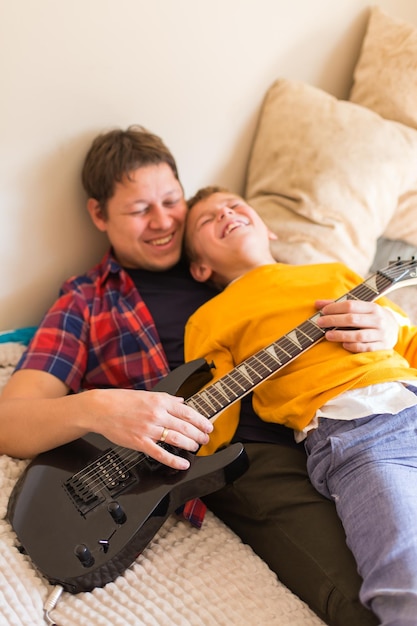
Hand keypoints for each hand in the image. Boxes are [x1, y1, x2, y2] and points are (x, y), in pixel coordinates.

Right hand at [87, 388, 213, 469]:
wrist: (101, 409)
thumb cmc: (122, 401)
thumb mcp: (148, 394)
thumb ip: (167, 399)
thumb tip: (182, 402)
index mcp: (160, 401)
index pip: (187, 412)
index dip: (201, 420)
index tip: (208, 426)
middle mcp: (157, 415)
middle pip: (185, 426)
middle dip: (199, 434)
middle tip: (205, 439)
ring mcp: (149, 429)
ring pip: (176, 439)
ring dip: (190, 444)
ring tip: (196, 447)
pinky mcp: (140, 443)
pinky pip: (161, 453)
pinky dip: (174, 460)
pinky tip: (183, 463)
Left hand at [315, 300, 398, 352]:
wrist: (394, 329)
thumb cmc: (370, 317)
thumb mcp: (360, 308)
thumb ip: (339, 305)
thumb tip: (317, 303)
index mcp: (372, 307)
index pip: (351, 305)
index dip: (335, 308)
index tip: (323, 311)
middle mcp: (378, 320)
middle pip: (352, 319)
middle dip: (334, 321)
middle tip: (320, 323)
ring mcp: (381, 334)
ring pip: (358, 335)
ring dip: (340, 335)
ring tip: (327, 335)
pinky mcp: (382, 347)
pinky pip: (365, 348)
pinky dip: (353, 346)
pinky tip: (343, 345)